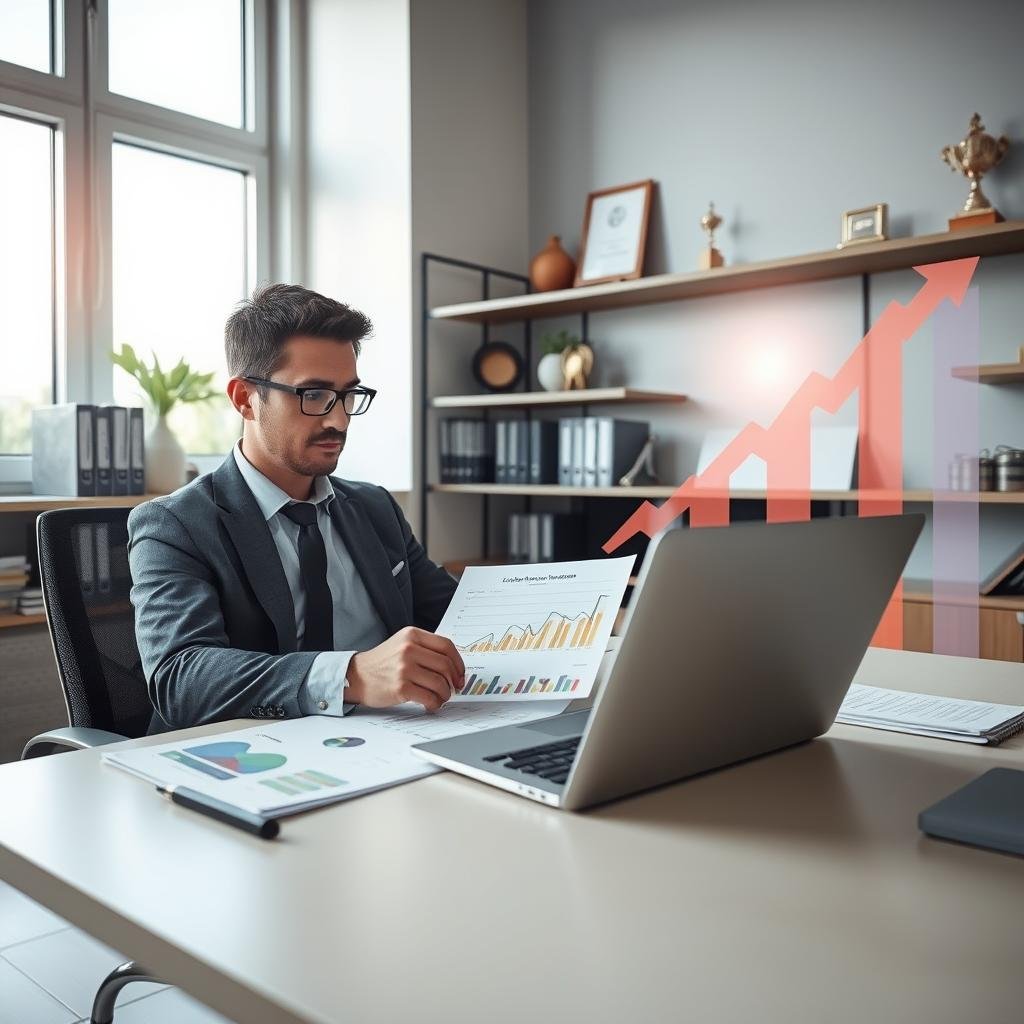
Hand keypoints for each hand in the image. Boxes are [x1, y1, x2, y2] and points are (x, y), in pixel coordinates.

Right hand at [346, 627, 465, 711]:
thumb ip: (426, 649)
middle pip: (445, 665)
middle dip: (453, 680)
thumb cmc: (383, 662)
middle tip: (453, 688)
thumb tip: (454, 666)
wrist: (356, 676)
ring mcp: (404, 668)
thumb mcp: (403, 644)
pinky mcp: (401, 687)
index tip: (460, 674)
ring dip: (445, 694)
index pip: (447, 646)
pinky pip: (429, 697)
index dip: (458, 662)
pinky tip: (430, 704)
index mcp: (412, 635)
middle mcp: (409, 649)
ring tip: (440, 697)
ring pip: (440, 683)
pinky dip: (435, 703)